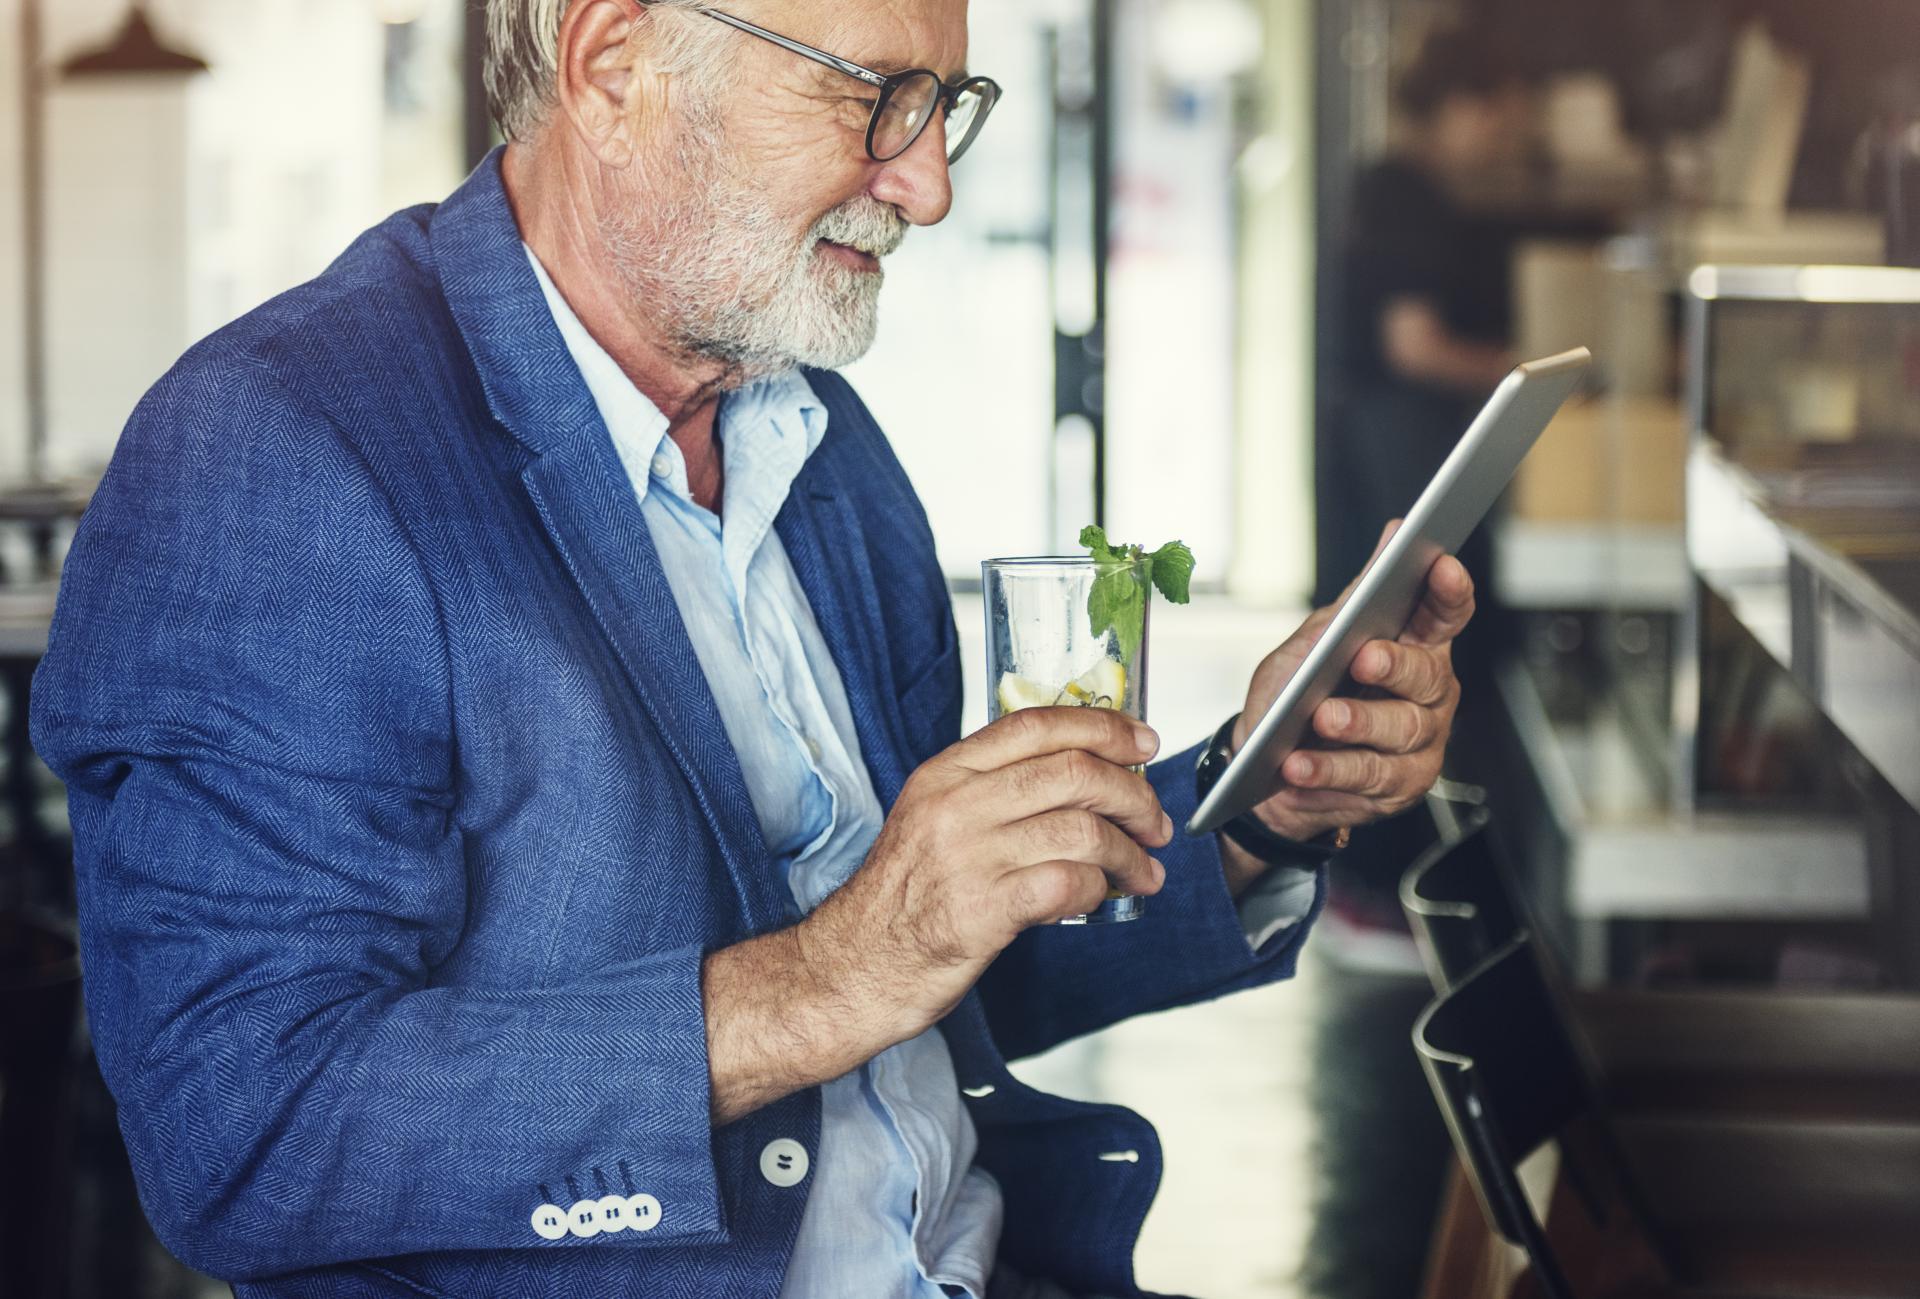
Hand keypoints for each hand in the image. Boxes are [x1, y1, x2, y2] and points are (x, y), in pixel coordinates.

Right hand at [807, 706, 1170, 1042]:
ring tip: (1143, 871)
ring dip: (1129, 852)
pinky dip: (1101, 889)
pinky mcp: (983, 909)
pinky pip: (1070, 882)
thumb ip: (994, 791)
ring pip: (1082, 828)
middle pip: (1073, 772)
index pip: (1037, 725)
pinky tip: (1102, 898)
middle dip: (1134, 795)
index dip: (1102, 727)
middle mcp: (956, 805)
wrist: (855, 966)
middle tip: (1155, 821)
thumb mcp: (934, 819)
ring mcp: (969, 856)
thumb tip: (1079, 778)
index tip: (1142, 743)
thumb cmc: (902, 898)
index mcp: (946, 773)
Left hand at [1230, 522, 1474, 845]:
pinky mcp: (1399, 788)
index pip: (1445, 613)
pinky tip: (1299, 764)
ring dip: (1357, 723)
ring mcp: (1418, 742)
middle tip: (1362, 658)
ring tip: (1319, 719)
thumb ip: (1356, 597)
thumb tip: (1394, 533)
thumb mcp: (1313, 640)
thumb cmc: (1296, 696)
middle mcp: (1427, 694)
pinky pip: (1370, 777)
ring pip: (1401, 729)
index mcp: (1413, 646)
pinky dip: (1329, 769)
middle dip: (1395, 664)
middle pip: (1427, 674)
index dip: (1448, 591)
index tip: (1440, 566)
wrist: (1264, 769)